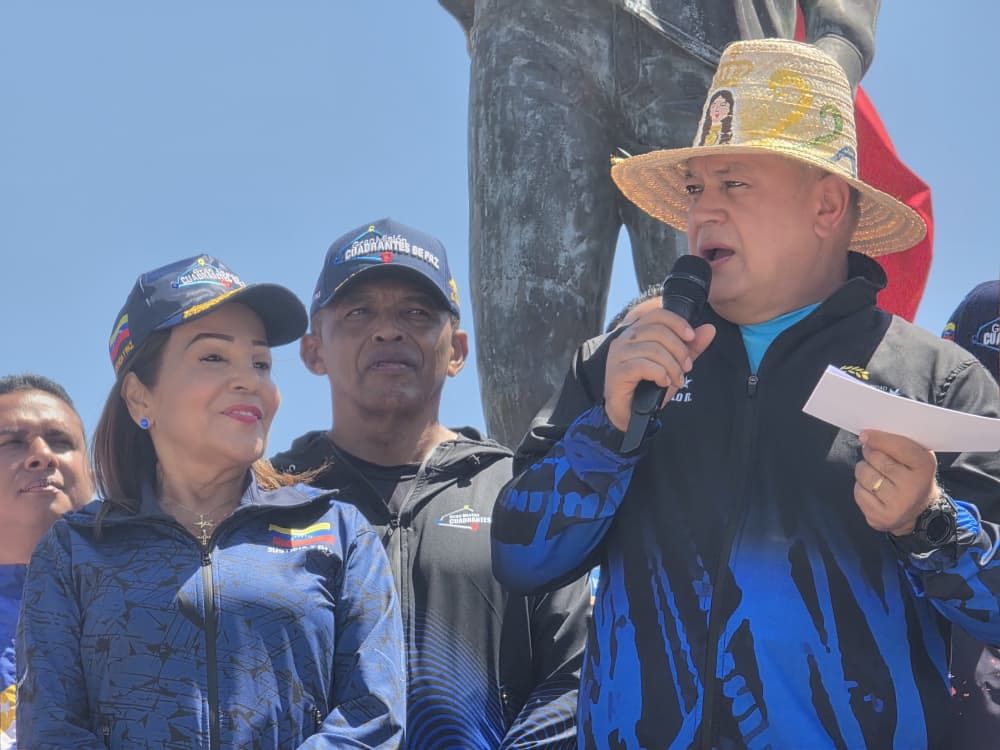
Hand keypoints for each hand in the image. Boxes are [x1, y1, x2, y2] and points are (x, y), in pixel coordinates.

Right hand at [603, 309, 715, 431]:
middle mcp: (624, 340)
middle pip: (658, 331)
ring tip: (677, 380)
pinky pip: (644, 366)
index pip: (657, 315)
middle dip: (679, 350)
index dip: (677, 322)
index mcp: (636, 333)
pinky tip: (663, 383)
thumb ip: (691, 348)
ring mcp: (618, 355)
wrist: (629, 414)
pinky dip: (660, 374)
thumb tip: (709, 329)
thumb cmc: (647, 388)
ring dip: (672, 366)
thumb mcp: (675, 365)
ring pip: (653, 349)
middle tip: (686, 367)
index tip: (691, 337)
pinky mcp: (617, 372)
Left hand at [853, 429, 938, 535]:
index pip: (899, 447)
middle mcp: (912, 488)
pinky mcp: (880, 517)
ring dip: (863, 469)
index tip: (865, 435)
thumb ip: (897, 443)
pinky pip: (858, 492)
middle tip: (872, 453)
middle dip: (869, 453)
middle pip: (877, 459)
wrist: (919, 512)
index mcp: (924, 467)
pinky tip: (872, 489)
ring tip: (874, 472)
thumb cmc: (913, 477)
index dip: (879, 439)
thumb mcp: (916, 456)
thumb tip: (866, 437)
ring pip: (864, 475)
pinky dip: (861, 486)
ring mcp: (896, 505)